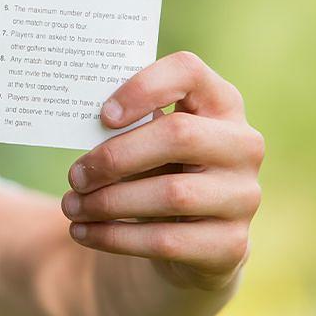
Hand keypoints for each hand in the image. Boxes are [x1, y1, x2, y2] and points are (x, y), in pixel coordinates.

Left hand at [60, 51, 262, 291]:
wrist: (195, 237)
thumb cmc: (160, 170)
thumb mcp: (148, 141)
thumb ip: (127, 128)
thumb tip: (79, 130)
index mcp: (221, 102)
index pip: (188, 71)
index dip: (143, 88)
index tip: (102, 116)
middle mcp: (243, 144)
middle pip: (178, 135)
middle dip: (115, 156)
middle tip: (74, 175)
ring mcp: (244, 195)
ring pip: (171, 194)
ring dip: (109, 202)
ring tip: (71, 206)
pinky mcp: (232, 244)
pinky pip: (167, 240)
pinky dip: (116, 237)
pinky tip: (84, 233)